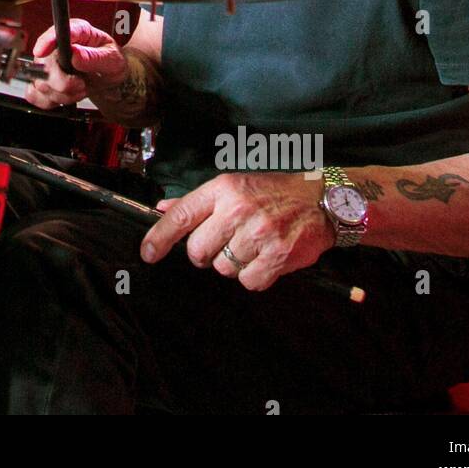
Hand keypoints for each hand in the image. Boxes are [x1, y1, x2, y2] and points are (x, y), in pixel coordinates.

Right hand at [25, 19, 127, 109]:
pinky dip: (51, 101)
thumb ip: (95, 57)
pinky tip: (65, 96)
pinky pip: (33, 95)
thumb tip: (75, 54)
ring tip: (80, 89)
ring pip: (40, 83)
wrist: (108, 78)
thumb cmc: (110, 63)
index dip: (46, 41)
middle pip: (43, 64)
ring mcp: (46, 64)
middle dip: (62, 82)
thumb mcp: (112, 59)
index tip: (42, 52)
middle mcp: (57, 46)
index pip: (55, 32)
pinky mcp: (40, 81)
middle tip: (81, 84)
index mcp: (76, 32)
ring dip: (62, 95)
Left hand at [140, 171, 333, 290]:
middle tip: (222, 244)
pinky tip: (265, 259)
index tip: (147, 253)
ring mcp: (258, 233)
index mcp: (222, 189)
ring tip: (250, 247)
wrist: (321, 199)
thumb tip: (162, 209)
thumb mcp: (233, 186)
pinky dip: (255, 276)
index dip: (159, 238)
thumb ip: (196, 201)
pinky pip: (249, 282)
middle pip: (198, 250)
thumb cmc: (272, 192)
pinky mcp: (277, 255)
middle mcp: (238, 209)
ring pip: (223, 269)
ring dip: (233, 264)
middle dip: (205, 254)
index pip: (180, 216)